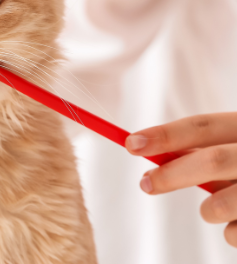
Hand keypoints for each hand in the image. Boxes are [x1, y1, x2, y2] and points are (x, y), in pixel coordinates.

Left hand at [126, 113, 236, 246]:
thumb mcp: (233, 146)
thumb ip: (202, 149)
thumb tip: (148, 150)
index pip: (203, 126)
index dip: (165, 135)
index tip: (131, 143)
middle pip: (212, 161)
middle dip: (172, 174)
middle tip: (145, 184)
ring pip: (224, 203)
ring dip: (209, 209)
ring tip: (211, 209)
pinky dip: (231, 232)